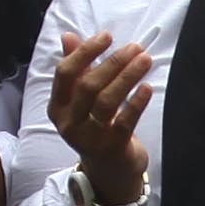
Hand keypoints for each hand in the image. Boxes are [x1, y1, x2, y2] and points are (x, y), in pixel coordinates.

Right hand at [49, 31, 154, 205]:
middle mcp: (69, 123)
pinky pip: (125, 121)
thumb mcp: (80, 100)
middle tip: (135, 48)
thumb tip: (68, 36)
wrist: (109, 169)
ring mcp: (90, 137)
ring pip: (107, 101)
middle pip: (88, 86)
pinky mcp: (112, 147)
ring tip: (145, 60)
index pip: (65, 73)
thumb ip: (76, 68)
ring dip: (128, 77)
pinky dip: (137, 102)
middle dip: (113, 62)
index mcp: (57, 107)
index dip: (85, 52)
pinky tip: (147, 87)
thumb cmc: (95, 125)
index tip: (106, 36)